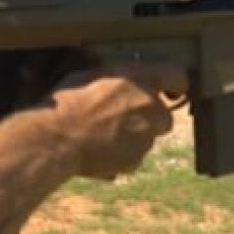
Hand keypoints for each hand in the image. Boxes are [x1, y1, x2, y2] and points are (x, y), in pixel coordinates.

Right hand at [44, 62, 187, 179]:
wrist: (55, 138)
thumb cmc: (66, 102)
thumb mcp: (90, 74)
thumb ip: (115, 76)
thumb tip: (119, 77)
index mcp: (139, 78)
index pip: (178, 76)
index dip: (174, 84)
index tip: (169, 90)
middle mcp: (149, 106)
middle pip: (165, 115)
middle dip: (149, 118)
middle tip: (122, 118)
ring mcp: (145, 136)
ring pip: (148, 138)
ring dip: (134, 137)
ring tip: (103, 135)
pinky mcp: (136, 160)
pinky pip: (135, 158)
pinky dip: (123, 156)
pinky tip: (100, 151)